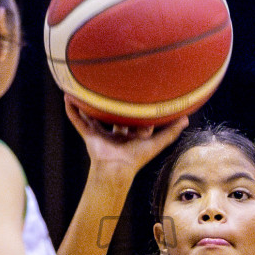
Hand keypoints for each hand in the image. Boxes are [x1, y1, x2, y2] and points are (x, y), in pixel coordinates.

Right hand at [65, 97, 187, 183]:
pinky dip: (72, 111)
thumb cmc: (137, 159)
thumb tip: (187, 118)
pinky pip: (78, 121)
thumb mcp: (156, 143)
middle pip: (111, 115)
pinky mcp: (89, 135)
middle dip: (110, 104)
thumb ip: (171, 132)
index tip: (137, 91)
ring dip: (87, 104)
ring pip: (92, 116)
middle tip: (110, 85)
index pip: (131, 118)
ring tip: (83, 88)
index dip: (134, 107)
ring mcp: (100, 134)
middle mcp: (114, 134)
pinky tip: (67, 98)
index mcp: (128, 135)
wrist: (117, 170)